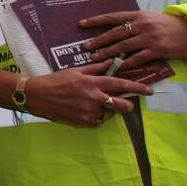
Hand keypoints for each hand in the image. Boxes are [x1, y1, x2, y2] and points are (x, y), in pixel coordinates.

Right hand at [22, 62, 155, 126]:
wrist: (37, 95)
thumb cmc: (56, 80)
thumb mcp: (76, 71)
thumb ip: (96, 69)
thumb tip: (111, 63)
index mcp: (93, 83)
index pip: (121, 84)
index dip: (138, 87)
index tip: (149, 90)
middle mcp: (94, 98)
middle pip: (122, 105)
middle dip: (128, 105)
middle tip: (126, 103)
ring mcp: (89, 112)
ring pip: (109, 114)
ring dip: (107, 109)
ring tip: (93, 103)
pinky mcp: (84, 122)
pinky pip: (98, 121)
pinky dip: (96, 116)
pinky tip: (85, 109)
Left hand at [80, 10, 186, 71]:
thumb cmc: (172, 26)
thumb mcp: (152, 18)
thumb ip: (136, 23)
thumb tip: (117, 29)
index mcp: (139, 15)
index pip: (113, 16)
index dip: (96, 20)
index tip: (82, 24)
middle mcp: (142, 24)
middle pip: (115, 33)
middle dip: (98, 40)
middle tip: (85, 47)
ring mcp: (150, 37)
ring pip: (123, 46)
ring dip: (107, 53)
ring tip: (95, 58)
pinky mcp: (158, 49)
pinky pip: (138, 58)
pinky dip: (127, 63)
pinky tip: (117, 68)